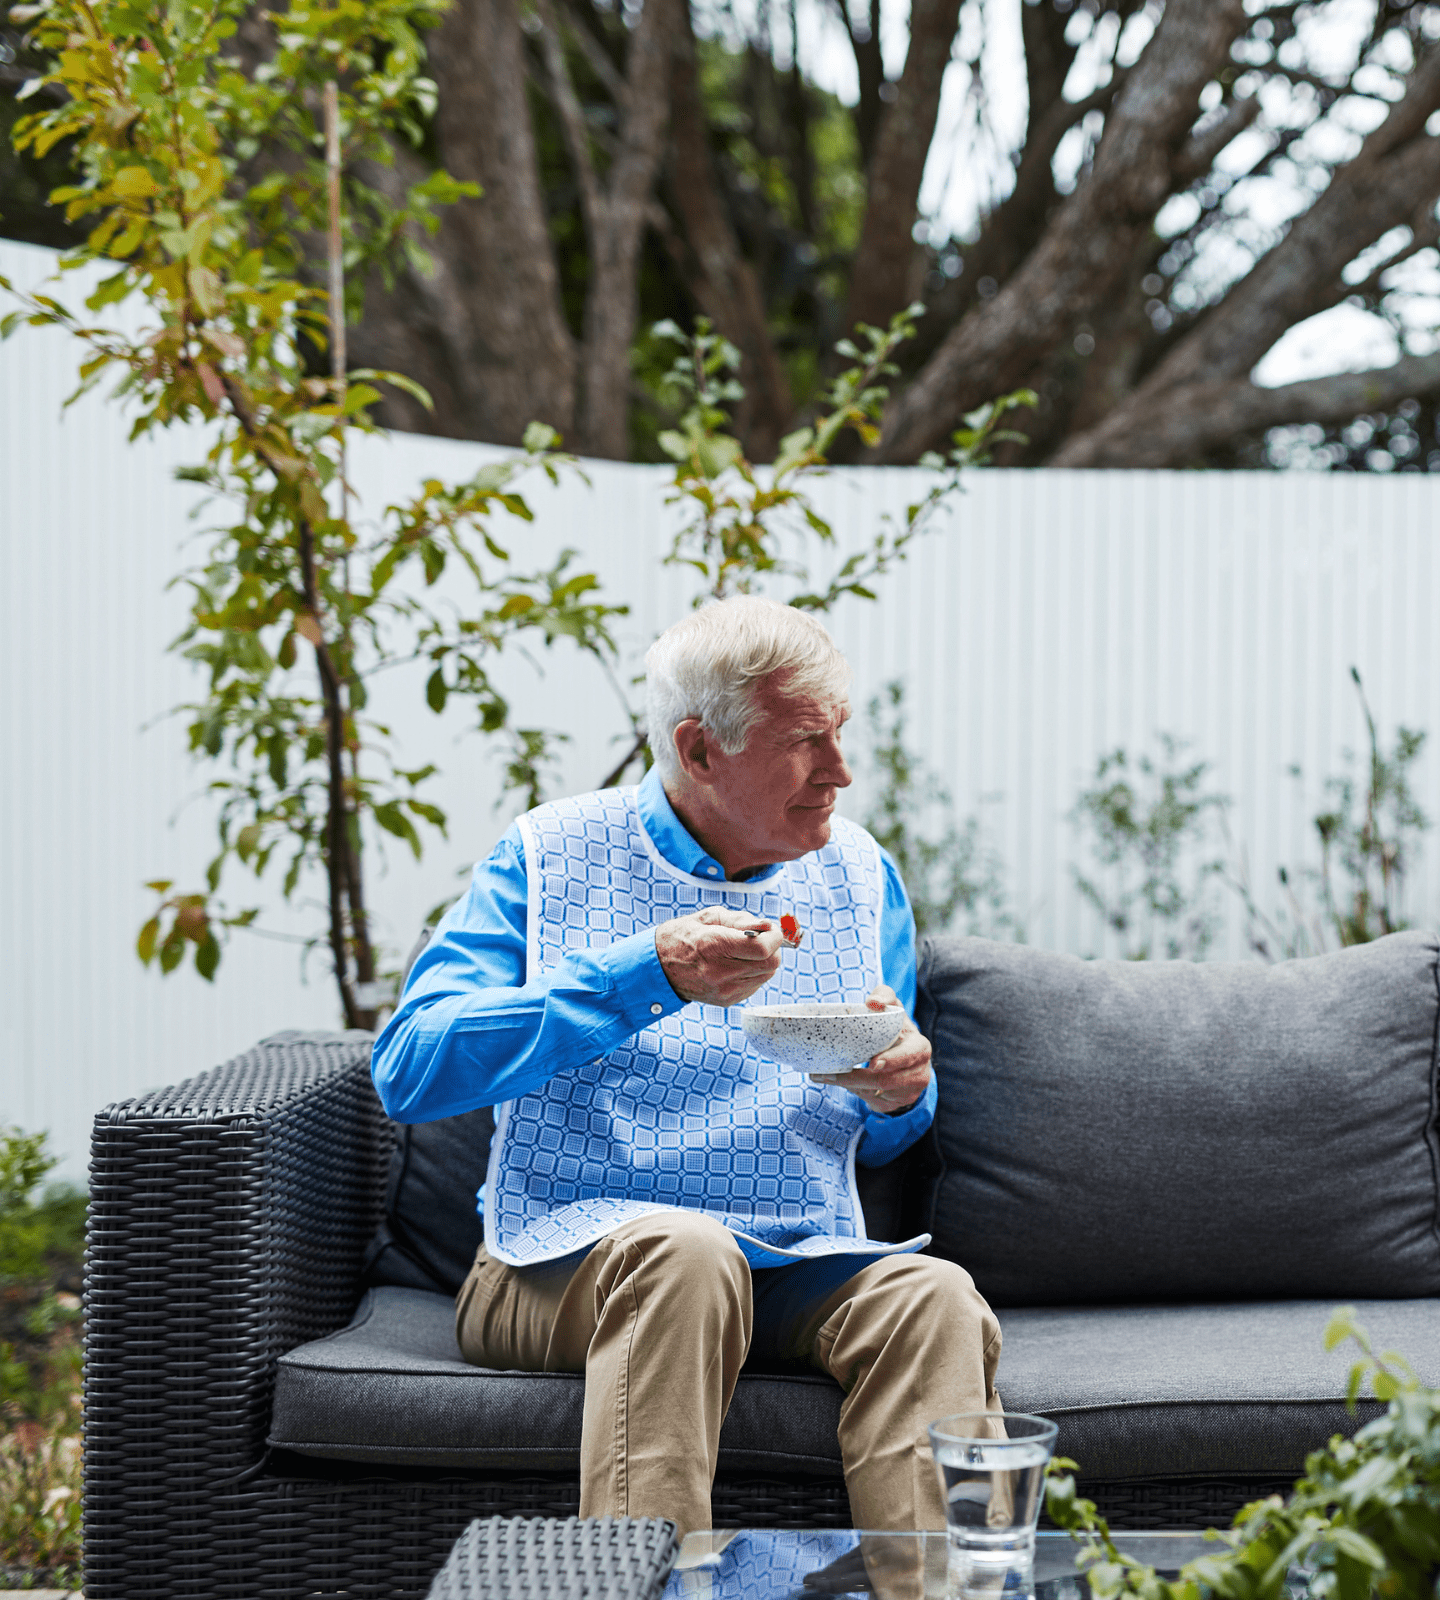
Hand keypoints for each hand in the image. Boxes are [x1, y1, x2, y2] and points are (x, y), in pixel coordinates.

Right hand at [654, 907, 785, 1006]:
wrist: (658, 968)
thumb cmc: (683, 936)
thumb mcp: (710, 917)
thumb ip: (742, 920)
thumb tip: (768, 925)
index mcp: (714, 945)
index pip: (762, 949)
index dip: (774, 937)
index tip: (770, 929)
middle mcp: (719, 972)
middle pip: (770, 964)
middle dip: (772, 948)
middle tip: (760, 938)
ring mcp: (724, 990)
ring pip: (766, 975)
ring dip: (763, 961)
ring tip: (743, 951)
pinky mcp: (726, 1000)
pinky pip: (755, 985)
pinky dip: (754, 973)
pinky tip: (735, 964)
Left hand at [811, 984, 930, 1113]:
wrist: (908, 1059)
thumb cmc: (897, 1030)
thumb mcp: (894, 1010)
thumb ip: (885, 997)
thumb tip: (872, 1002)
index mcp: (920, 1048)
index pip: (908, 1055)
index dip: (892, 1060)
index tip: (873, 1063)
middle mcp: (919, 1073)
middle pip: (887, 1080)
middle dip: (859, 1078)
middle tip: (833, 1074)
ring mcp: (909, 1092)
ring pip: (875, 1092)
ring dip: (849, 1084)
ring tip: (825, 1076)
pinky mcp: (897, 1103)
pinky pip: (873, 1100)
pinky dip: (854, 1091)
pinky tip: (839, 1082)